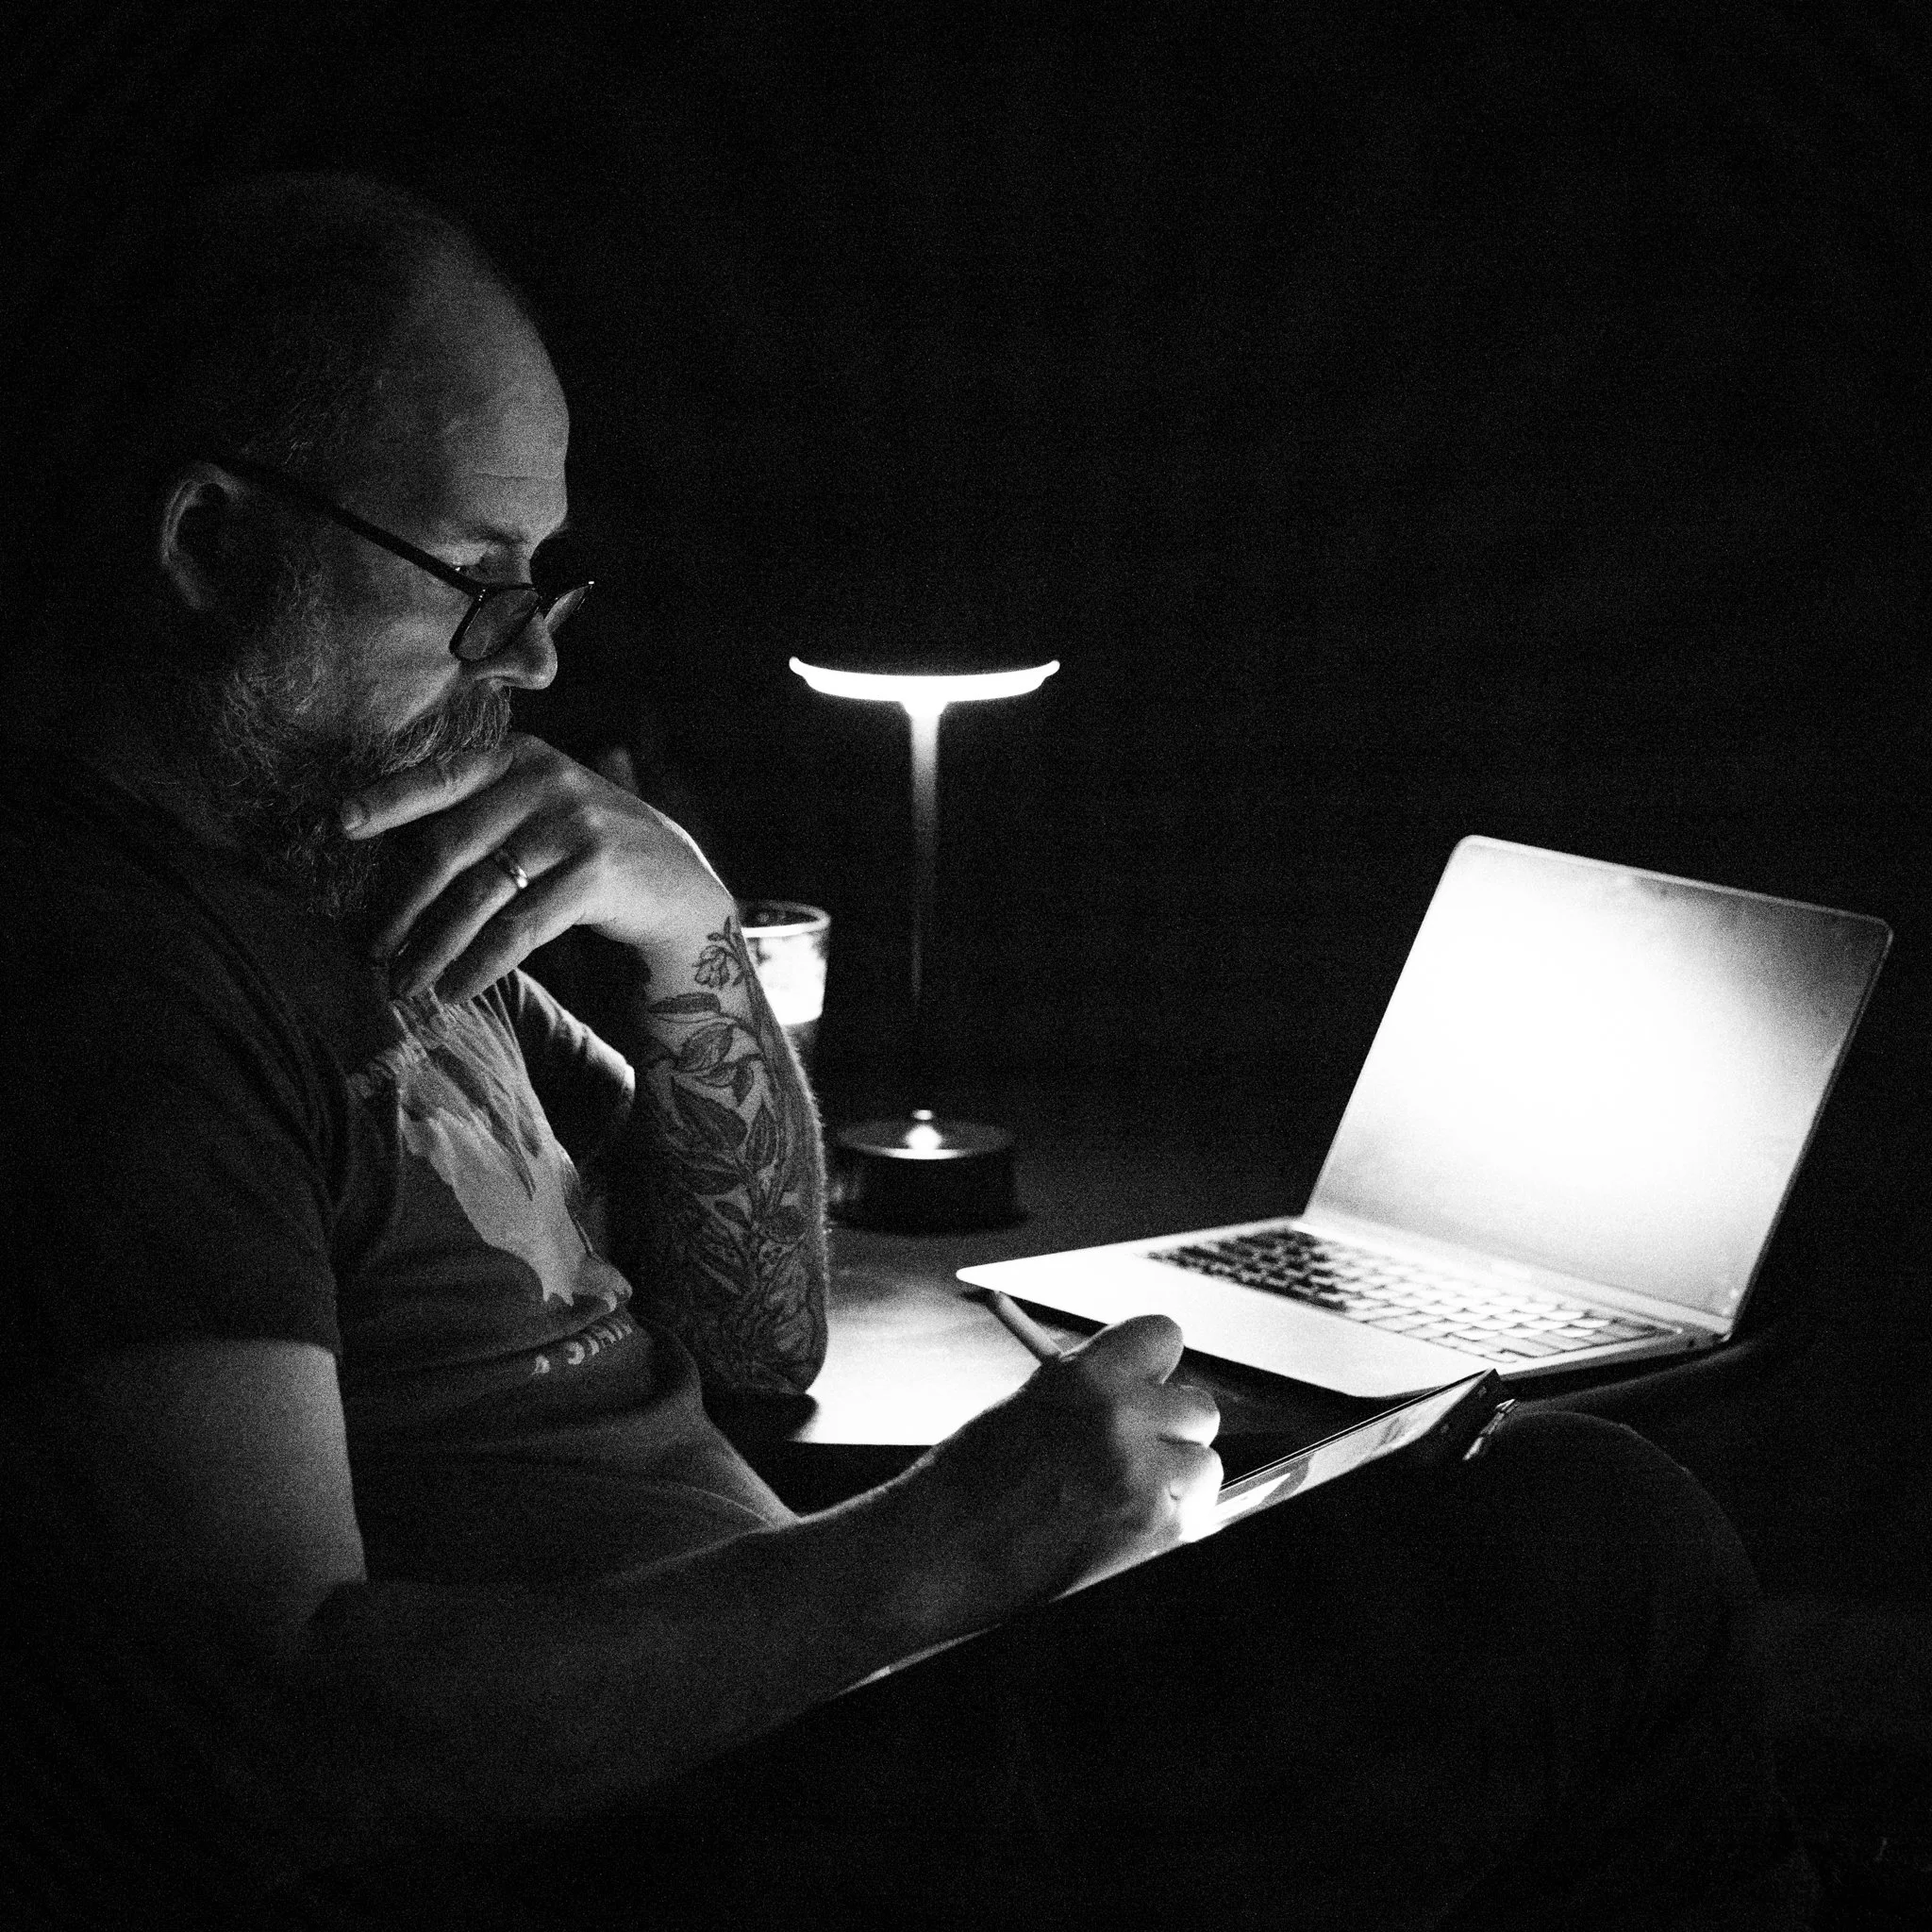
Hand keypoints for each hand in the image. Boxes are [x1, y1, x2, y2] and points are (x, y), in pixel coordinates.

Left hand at [342, 735, 735, 1001]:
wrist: (672, 882)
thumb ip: (476, 812)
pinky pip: (521, 926)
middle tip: (372, 949)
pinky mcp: (596, 872)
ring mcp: (574, 825)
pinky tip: (456, 991)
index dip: (388, 800)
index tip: (340, 823)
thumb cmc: (579, 849)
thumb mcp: (535, 809)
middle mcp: (543, 781)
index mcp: (516, 757)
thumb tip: (382, 861)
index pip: (440, 776)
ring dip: (435, 947)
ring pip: (480, 894)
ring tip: (406, 984)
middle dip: (403, 905)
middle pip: (449, 846)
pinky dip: (482, 964)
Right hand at [879, 1316, 1221, 1637]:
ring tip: (1123, 1498)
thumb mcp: (1028, 1407)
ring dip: (1176, 1480)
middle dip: (1172, 1430)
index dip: (1154, 1367)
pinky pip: (1196, 1514)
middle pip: (1198, 1406)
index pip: (1164, 1336)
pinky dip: (1171, 1522)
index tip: (1145, 1387)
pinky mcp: (1155, 1531)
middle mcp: (1120, 1418)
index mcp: (1083, 1376)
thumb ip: (1091, 1393)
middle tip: (1135, 1454)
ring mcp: (1142, 1477)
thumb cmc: (970, 1485)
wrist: (938, 1556)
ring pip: (1205, 1464)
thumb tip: (1142, 1392)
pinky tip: (1121, 1529)